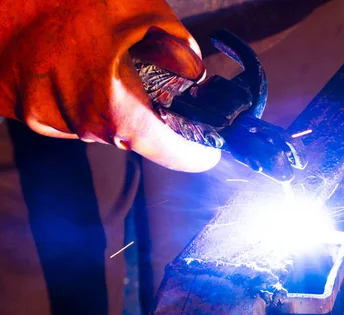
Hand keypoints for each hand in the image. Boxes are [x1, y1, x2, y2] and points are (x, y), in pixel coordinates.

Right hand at [0, 0, 219, 171]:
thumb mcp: (143, 11)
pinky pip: (59, 113)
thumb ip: (178, 50)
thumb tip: (193, 75)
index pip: (169, 153)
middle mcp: (75, 124)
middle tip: (154, 89)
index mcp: (112, 107)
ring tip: (100, 62)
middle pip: (131, 137)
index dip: (194, 154)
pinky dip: (74, 96)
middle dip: (148, 118)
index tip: (206, 153)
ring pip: (94, 125)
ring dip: (107, 104)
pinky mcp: (13, 107)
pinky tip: (70, 63)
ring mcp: (39, 118)